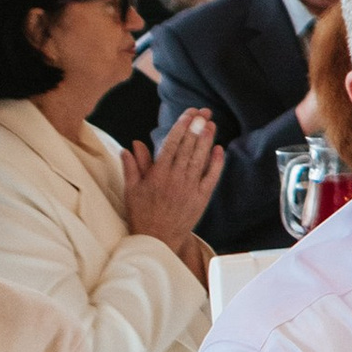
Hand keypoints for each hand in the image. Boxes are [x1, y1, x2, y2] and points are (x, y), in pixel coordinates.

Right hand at [122, 107, 219, 257]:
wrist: (157, 240)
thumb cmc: (142, 213)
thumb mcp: (132, 189)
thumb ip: (133, 166)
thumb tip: (131, 145)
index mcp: (157, 175)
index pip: (171, 145)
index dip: (181, 127)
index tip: (188, 114)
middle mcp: (175, 179)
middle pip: (188, 148)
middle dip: (196, 128)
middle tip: (203, 112)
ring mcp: (190, 189)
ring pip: (200, 159)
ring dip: (206, 140)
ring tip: (212, 124)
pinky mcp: (201, 199)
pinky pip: (211, 178)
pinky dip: (216, 163)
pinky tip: (219, 149)